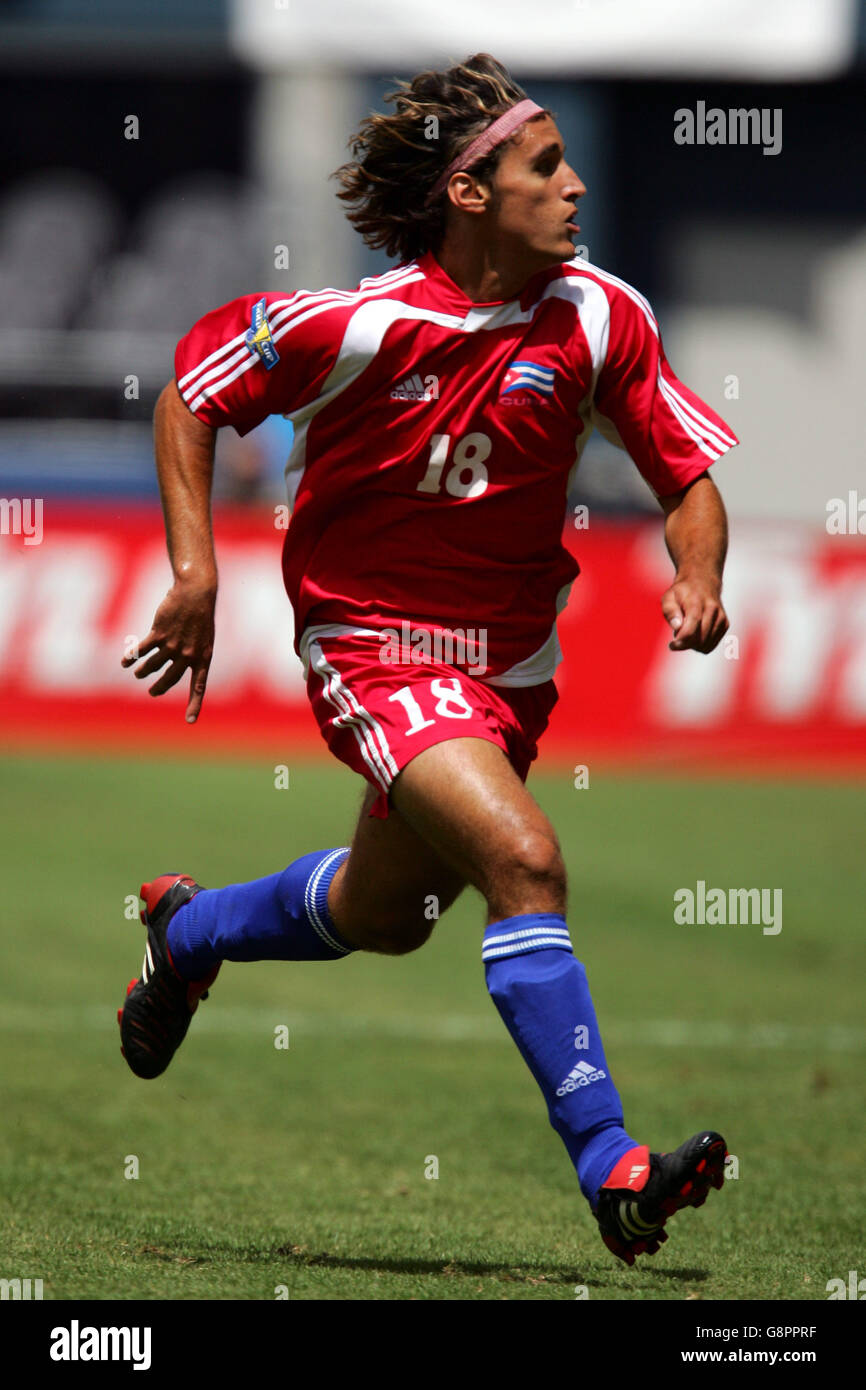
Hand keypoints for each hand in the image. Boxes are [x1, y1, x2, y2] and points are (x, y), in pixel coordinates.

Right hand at [122, 580, 215, 721]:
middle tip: (152, 692)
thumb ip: (192, 653)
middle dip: (159, 688)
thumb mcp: (203, 636)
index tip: (191, 721)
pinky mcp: (159, 634)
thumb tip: (176, 666)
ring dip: (143, 670)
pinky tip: (125, 661)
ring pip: (153, 665)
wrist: (196, 592)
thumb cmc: (201, 614)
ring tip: (137, 673)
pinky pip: (142, 651)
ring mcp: (173, 645)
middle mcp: (189, 654)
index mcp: (203, 657)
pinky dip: (132, 657)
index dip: (195, 704)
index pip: (199, 686)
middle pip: (170, 679)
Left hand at [660, 574, 727, 653]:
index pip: (692, 627)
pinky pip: (711, 645)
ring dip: (692, 645)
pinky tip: (694, 635)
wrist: (703, 582)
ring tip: (686, 632)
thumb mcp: (668, 597)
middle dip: (685, 644)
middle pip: (700, 639)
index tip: (671, 645)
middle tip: (676, 638)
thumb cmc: (682, 593)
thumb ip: (670, 612)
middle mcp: (712, 609)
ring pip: (706, 645)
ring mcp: (721, 617)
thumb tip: (677, 627)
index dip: (682, 640)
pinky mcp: (725, 624)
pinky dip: (700, 645)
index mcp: (697, 602)